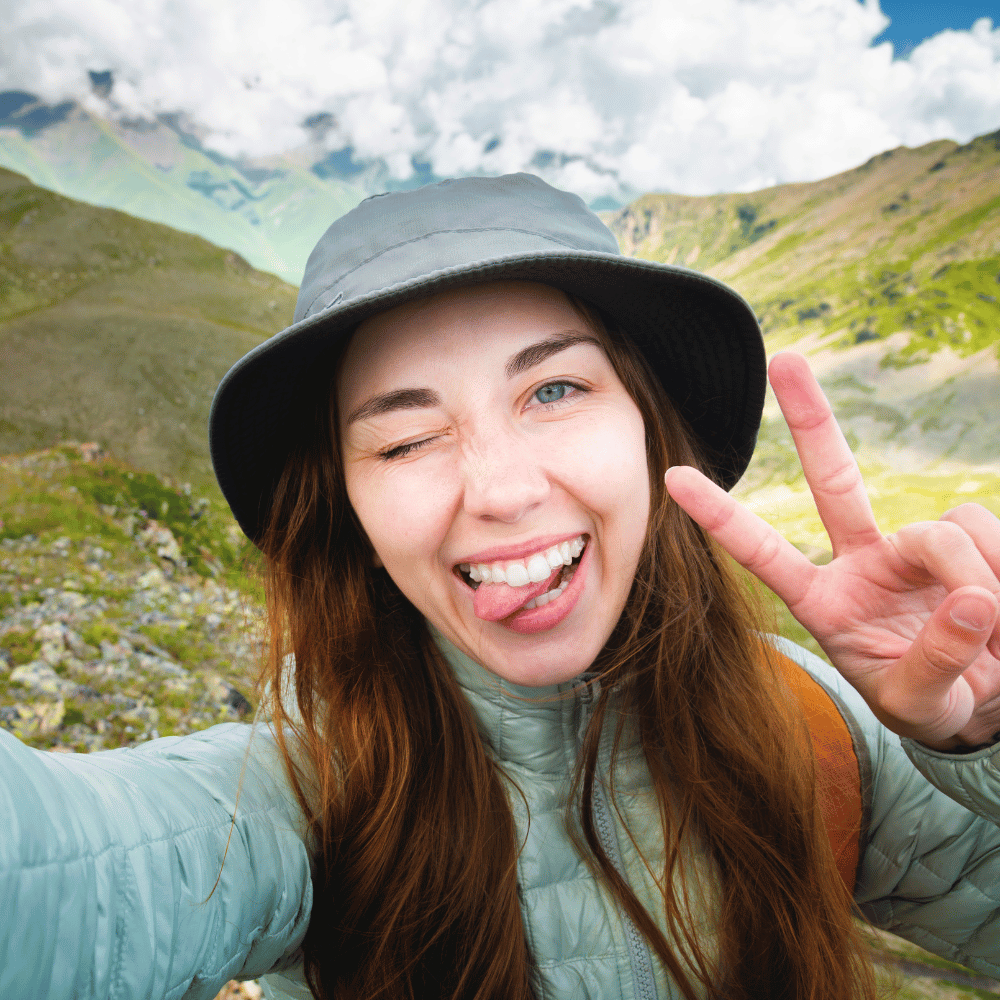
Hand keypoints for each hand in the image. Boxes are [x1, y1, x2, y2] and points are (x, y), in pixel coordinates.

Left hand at [665, 352, 999, 750]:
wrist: (988, 699)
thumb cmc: (934, 703)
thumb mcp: (923, 706)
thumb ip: (936, 663)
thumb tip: (972, 601)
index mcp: (824, 602)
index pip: (764, 552)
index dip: (722, 516)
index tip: (672, 477)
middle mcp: (861, 562)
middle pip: (833, 479)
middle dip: (811, 419)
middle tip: (784, 359)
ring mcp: (911, 547)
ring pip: (943, 531)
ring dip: (975, 577)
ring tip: (994, 633)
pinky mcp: (965, 540)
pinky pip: (985, 533)